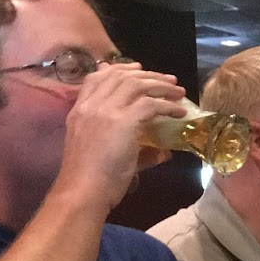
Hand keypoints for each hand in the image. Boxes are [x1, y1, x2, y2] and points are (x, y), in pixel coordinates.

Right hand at [59, 62, 185, 207]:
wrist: (83, 191)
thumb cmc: (92, 179)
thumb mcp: (102, 152)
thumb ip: (129, 144)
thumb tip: (161, 151)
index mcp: (80, 110)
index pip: (96, 78)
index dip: (118, 70)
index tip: (137, 69)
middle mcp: (91, 105)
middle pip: (121, 77)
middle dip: (147, 75)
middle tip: (168, 80)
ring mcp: (106, 111)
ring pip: (137, 85)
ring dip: (161, 86)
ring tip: (179, 92)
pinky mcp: (123, 121)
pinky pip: (151, 104)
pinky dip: (168, 106)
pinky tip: (179, 113)